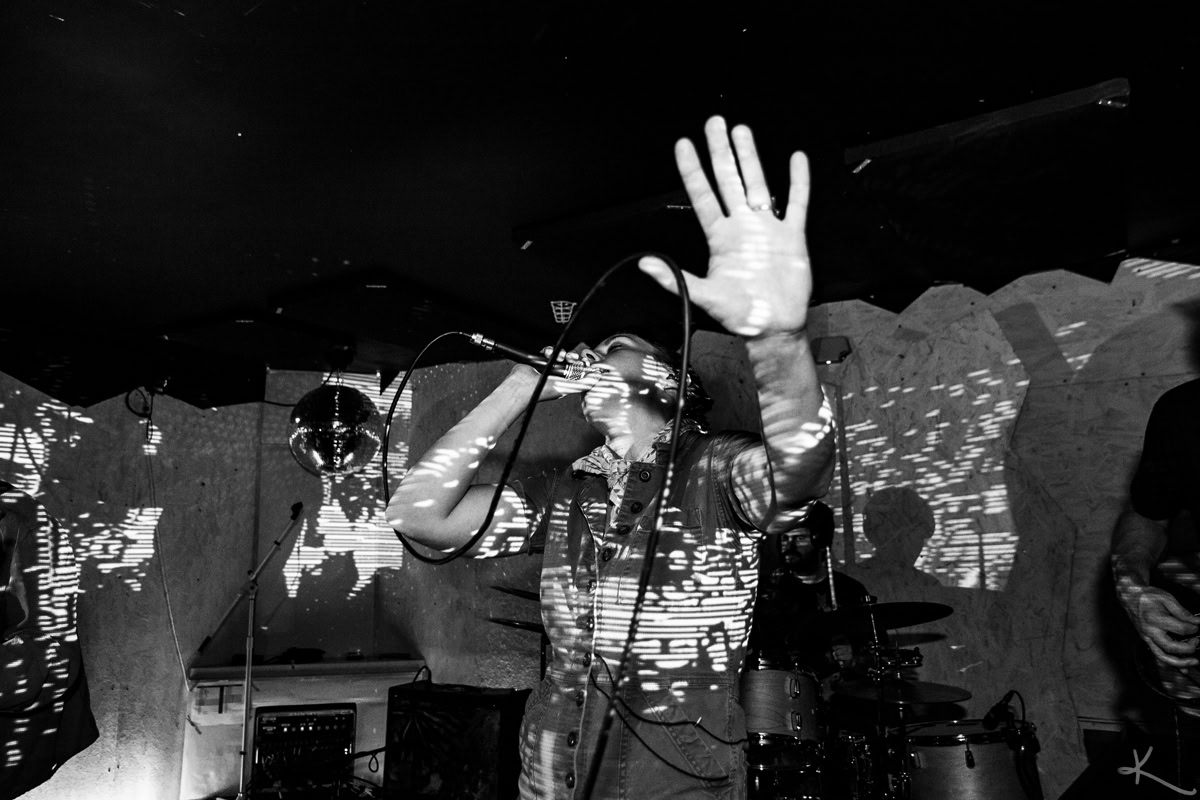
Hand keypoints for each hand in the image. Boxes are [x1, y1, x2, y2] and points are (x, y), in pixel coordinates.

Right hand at [504, 344, 600, 401]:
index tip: (585, 362)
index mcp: (566, 381)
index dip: (583, 365)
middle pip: (570, 360)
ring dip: (562, 353)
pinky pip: (548, 350)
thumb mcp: (567, 388)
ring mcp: (549, 366)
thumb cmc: (542, 391)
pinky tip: (548, 353)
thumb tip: (597, 377)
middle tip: (572, 358)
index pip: (579, 371)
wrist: (522, 386)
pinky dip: (549, 350)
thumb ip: (583, 383)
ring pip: (560, 354)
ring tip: (560, 356)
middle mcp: (558, 373)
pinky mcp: (540, 359)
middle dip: (572, 357)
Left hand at [639, 116, 811, 337]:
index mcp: (720, 238)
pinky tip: (796, 159)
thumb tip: (646, 264)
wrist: (774, 327)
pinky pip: (795, 203)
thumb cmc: (740, 315)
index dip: (692, 171)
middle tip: (714, 123)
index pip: (703, 196)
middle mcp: (742, 227)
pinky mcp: (792, 236)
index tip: (683, 145)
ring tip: (742, 131)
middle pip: (729, 180)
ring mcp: (766, 229)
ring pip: (757, 183)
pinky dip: (797, 182)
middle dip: (720, 151)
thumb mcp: (704, 296)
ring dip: (750, 158)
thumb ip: (676, 279)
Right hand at [1121, 585, 1199, 667]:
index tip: (1198, 625)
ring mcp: (1147, 638)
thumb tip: (1197, 621)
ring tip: (1194, 662)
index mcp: (1155, 618)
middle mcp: (1149, 631)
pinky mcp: (1147, 641)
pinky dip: (1172, 663)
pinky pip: (1159, 655)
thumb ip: (1182, 612)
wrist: (1129, 597)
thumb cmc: (1148, 596)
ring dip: (1180, 663)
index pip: (1180, 629)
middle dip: (1188, 648)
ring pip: (1163, 656)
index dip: (1193, 628)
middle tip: (1197, 642)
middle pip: (1170, 647)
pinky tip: (1184, 668)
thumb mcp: (1167, 598)